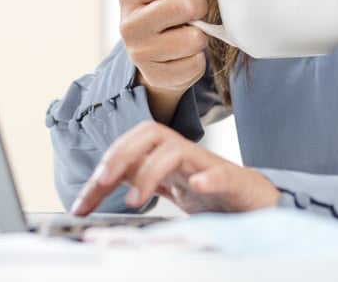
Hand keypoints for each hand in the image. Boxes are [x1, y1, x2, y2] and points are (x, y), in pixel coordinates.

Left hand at [70, 121, 280, 215]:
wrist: (256, 202)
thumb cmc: (211, 193)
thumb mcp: (168, 188)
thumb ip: (140, 179)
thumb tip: (100, 181)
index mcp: (165, 156)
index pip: (128, 148)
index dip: (103, 169)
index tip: (82, 201)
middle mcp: (183, 154)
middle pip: (148, 134)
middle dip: (120, 156)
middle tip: (101, 183)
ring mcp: (208, 165)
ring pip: (176, 151)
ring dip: (151, 172)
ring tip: (134, 200)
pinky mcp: (234, 181)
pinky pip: (221, 175)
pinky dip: (209, 179)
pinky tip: (197, 186)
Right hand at [119, 0, 208, 114]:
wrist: (149, 52)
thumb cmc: (158, 6)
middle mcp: (129, 25)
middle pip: (187, 5)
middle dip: (198, 6)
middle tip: (192, 11)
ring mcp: (141, 54)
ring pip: (194, 38)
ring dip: (199, 34)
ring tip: (187, 32)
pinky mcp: (157, 77)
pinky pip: (195, 65)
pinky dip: (196, 59)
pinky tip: (184, 54)